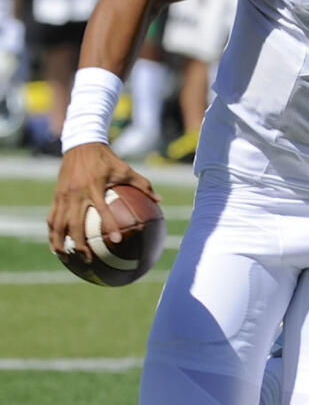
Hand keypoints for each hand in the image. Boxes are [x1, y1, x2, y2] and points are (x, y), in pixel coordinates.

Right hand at [46, 143, 158, 260]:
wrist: (81, 145)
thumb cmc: (107, 159)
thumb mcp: (126, 169)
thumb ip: (143, 185)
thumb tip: (160, 200)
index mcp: (95, 187)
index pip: (102, 211)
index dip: (109, 226)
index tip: (116, 241)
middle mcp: (76, 193)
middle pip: (74, 224)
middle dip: (79, 244)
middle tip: (88, 259)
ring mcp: (63, 195)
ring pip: (58, 224)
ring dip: (60, 243)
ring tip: (66, 259)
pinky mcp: (56, 196)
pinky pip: (52, 218)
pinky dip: (52, 233)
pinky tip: (56, 245)